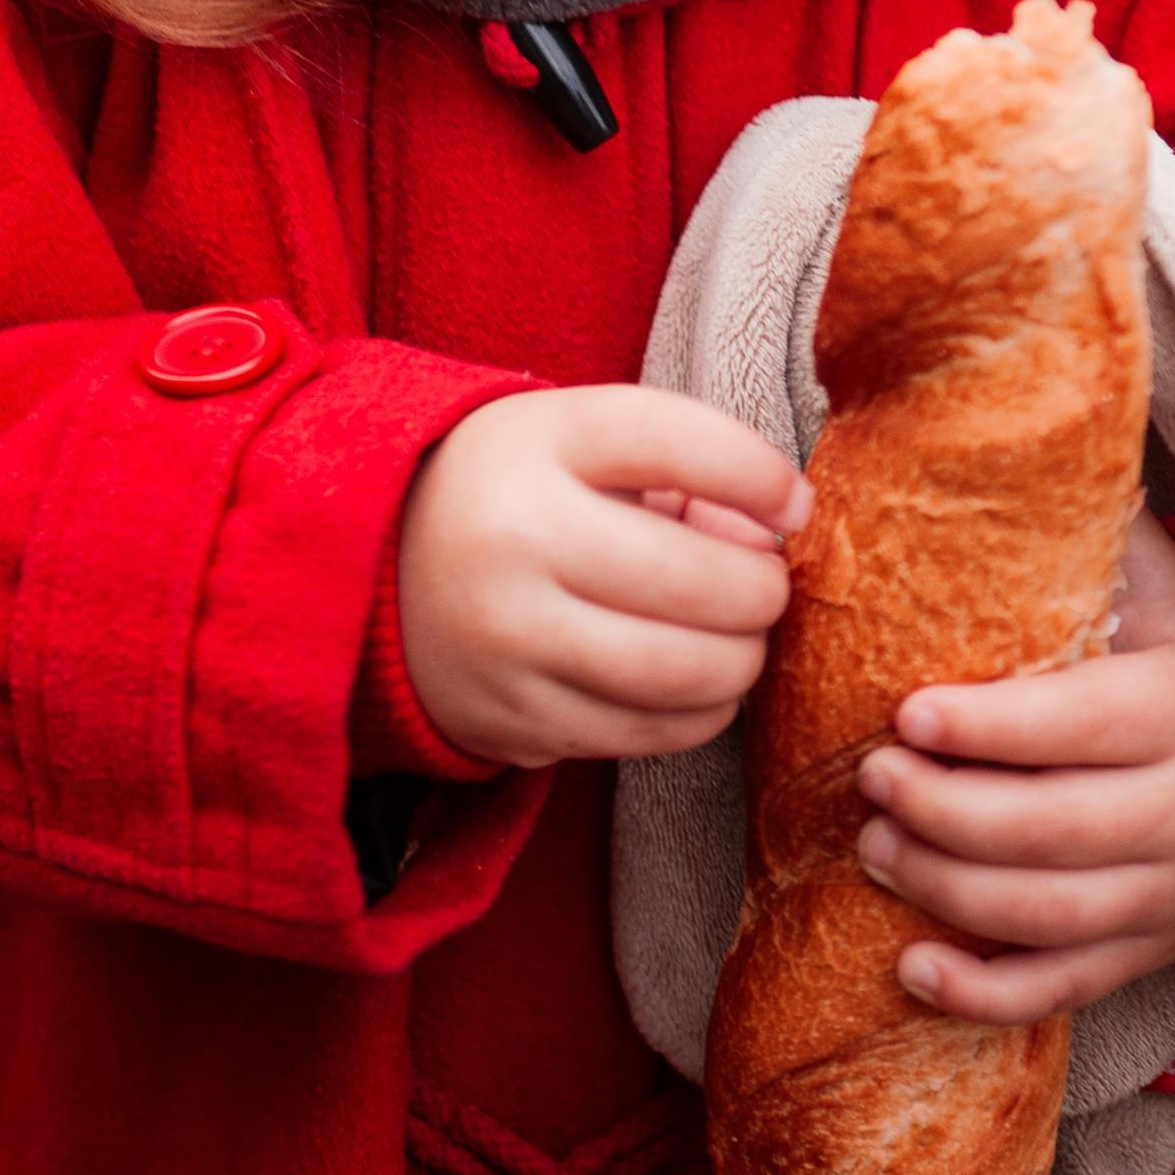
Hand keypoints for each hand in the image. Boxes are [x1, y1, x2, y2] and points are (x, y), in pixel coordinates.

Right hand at [398, 386, 810, 766]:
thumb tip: (775, 535)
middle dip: (764, 590)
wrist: (380, 564)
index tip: (794, 503)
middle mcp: (517, 539)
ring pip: (684, 673)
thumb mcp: (582, 440)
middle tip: (766, 584)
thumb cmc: (517, 488)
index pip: (678, 442)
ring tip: (739, 637)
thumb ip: (687, 469)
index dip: (759, 475)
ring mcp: (510, 640)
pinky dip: (699, 713)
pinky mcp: (512, 721)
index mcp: (540, 443)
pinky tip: (697, 682)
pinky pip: (646, 734)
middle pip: (697, 580)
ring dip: (743, 660)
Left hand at [854, 508, 1174, 1021]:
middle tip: (867, 781)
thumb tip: (974, 442)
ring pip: (1053, 914)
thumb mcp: (1165, 580)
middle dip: (946, 812)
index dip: (987, 730)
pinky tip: (915, 970)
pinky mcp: (1163, 946)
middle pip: (1052, 831)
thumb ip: (1085, 532)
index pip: (1075, 727)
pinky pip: (1073, 986)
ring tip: (874, 849)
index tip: (905, 714)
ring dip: (950, 891)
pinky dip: (990, 992)